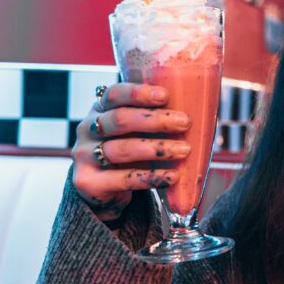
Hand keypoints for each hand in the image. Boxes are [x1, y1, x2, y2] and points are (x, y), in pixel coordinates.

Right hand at [72, 83, 190, 221]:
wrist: (101, 190)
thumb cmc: (126, 151)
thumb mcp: (134, 131)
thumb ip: (153, 118)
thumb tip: (199, 107)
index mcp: (100, 110)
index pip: (114, 94)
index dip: (138, 93)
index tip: (165, 96)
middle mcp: (87, 129)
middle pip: (120, 120)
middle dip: (156, 120)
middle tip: (185, 122)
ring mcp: (84, 156)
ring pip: (122, 149)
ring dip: (157, 149)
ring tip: (184, 150)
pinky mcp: (88, 182)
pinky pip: (123, 179)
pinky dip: (151, 177)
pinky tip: (172, 176)